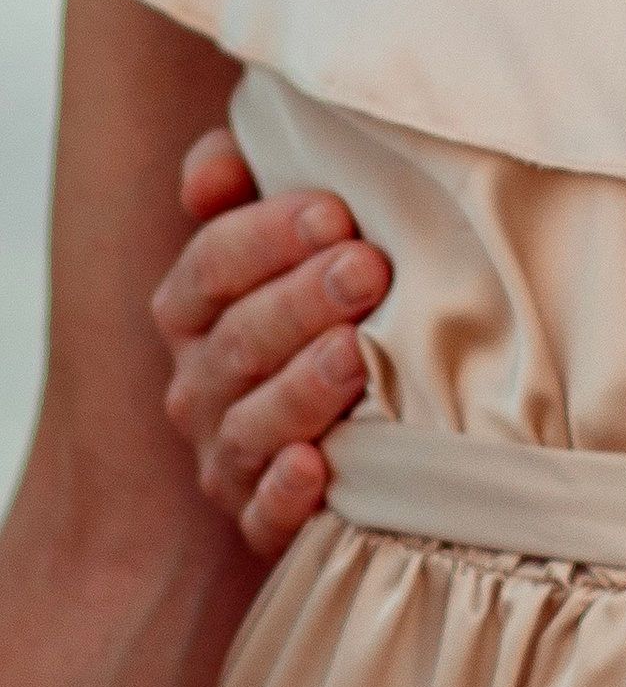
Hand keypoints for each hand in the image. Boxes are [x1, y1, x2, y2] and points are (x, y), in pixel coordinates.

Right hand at [150, 130, 388, 555]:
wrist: (361, 405)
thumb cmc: (325, 289)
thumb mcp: (289, 225)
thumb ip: (244, 177)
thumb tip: (213, 167)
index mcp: (195, 305)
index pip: (211, 265)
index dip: (267, 237)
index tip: (336, 212)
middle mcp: (199, 382)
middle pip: (238, 340)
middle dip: (302, 302)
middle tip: (368, 269)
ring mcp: (227, 453)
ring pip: (249, 426)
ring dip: (302, 389)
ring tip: (357, 353)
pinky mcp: (261, 518)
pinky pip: (262, 517)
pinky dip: (286, 496)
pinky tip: (317, 467)